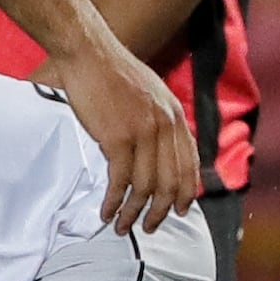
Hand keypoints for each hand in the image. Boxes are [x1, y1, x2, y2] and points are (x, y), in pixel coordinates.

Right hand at [54, 42, 200, 233]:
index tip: (181, 210)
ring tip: (123, 227)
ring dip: (134, 213)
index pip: (189, 164)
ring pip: (146, 187)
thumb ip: (160, 120)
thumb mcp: (152, 93)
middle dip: (162, 211)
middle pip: (171, 182)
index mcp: (176, 115)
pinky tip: (107, 212)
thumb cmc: (114, 73)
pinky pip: (121, 181)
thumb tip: (159, 149)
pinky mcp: (118, 138)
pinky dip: (114, 201)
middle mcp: (165, 126)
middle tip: (149, 227)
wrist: (90, 53)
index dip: (186, 192)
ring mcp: (143, 133)